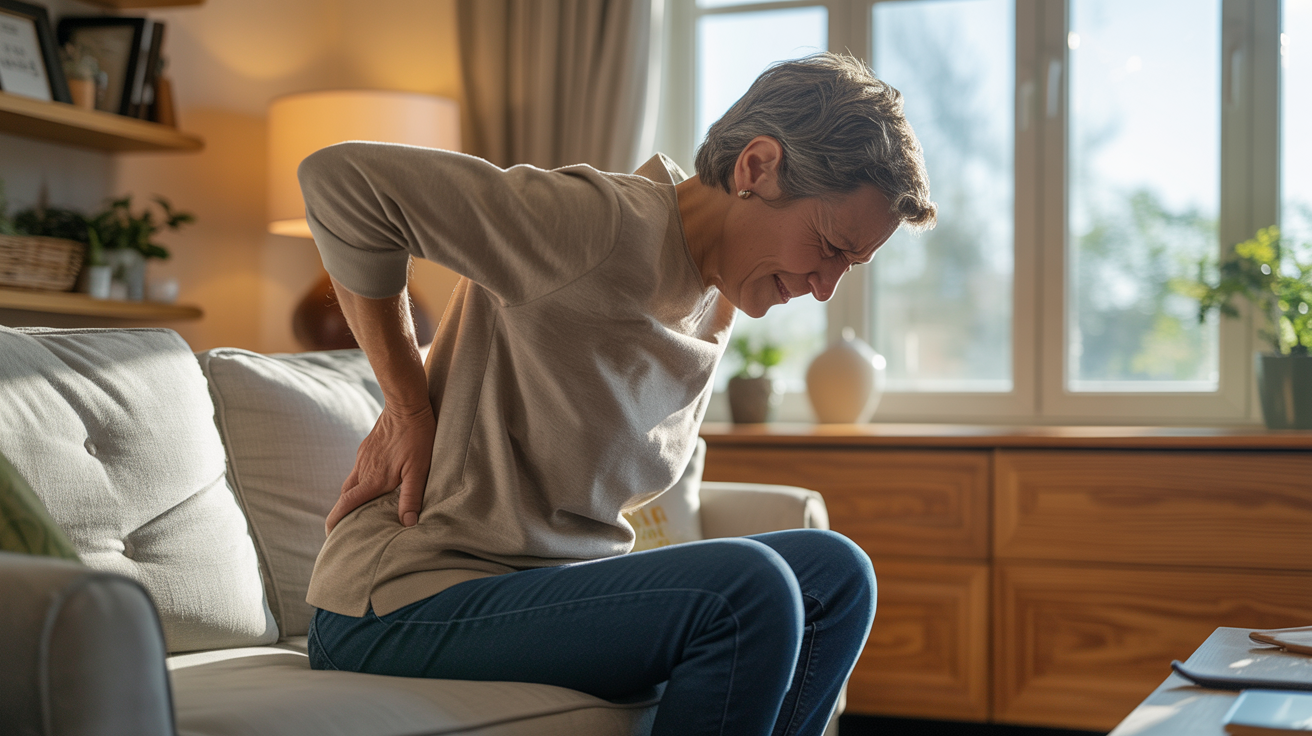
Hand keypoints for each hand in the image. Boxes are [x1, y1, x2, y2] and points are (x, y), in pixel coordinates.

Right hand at [326, 402, 436, 533]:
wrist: (406, 404)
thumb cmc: (416, 437)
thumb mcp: (419, 469)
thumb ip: (411, 497)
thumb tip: (406, 523)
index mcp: (372, 479)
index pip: (346, 505)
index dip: (335, 521)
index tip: (330, 535)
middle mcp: (363, 469)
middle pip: (346, 496)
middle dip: (342, 512)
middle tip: (346, 527)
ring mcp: (363, 457)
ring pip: (352, 482)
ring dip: (352, 497)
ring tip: (361, 508)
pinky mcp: (367, 447)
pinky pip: (359, 469)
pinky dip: (360, 481)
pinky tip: (373, 482)